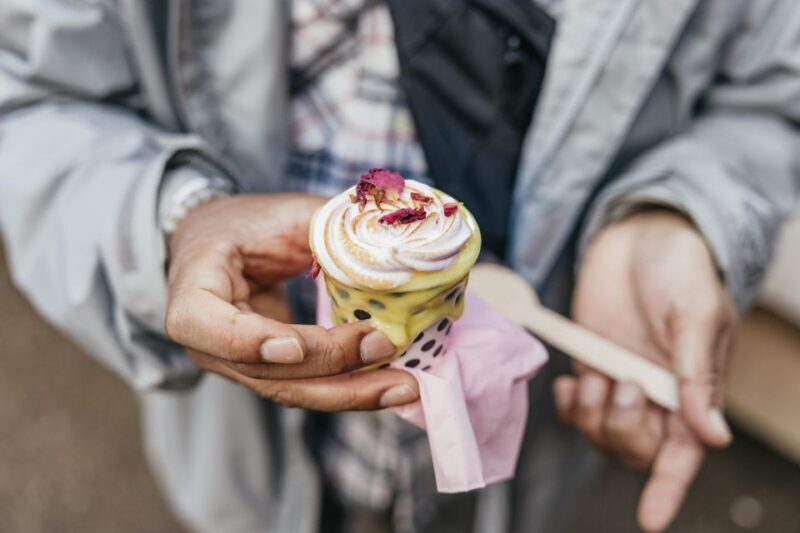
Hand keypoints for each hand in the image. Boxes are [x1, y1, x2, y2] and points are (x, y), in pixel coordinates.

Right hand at [164, 194, 418, 410]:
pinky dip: (350, 387)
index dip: (248, 340)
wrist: (217, 245)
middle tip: (384, 349)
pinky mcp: (269, 373)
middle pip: (265, 371)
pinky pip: (308, 388)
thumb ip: (325, 225)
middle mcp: (207, 342)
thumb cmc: (244, 225)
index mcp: (193, 290)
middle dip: (330, 368)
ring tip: (404, 385)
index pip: (205, 325)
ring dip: (351, 392)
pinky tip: (390, 384)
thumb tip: (390, 238)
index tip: (294, 346)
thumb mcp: (278, 213)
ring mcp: (237, 365)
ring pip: (291, 391)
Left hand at [554, 210, 735, 531]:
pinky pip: (576, 408)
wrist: (639, 233)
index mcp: (694, 390)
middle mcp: (656, 394)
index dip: (668, 490)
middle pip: (636, 448)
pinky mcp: (590, 363)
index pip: (684, 454)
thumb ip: (699, 375)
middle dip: (623, 429)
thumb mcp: (696, 315)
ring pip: (601, 433)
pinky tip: (571, 381)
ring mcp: (619, 380)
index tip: (651, 520)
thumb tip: (714, 437)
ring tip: (597, 372)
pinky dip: (569, 405)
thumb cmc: (680, 267)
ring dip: (593, 415)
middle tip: (622, 384)